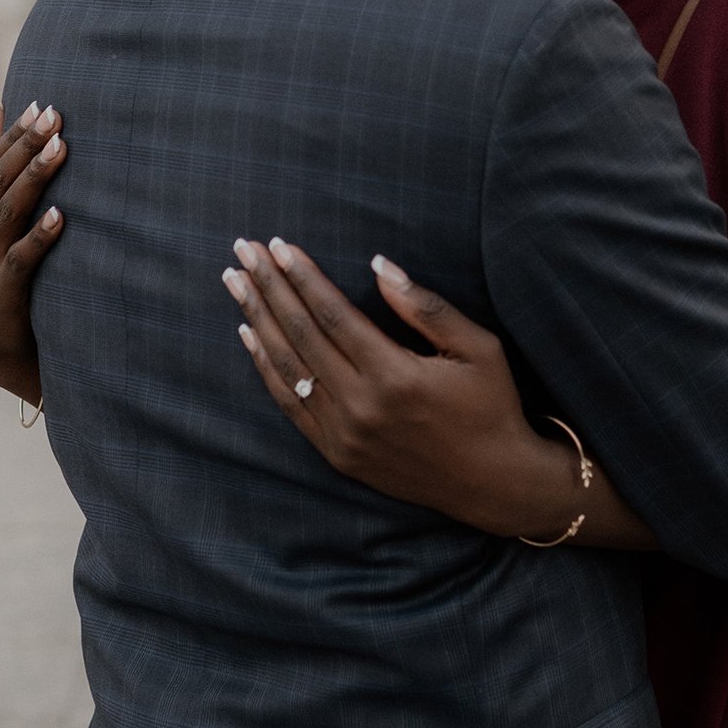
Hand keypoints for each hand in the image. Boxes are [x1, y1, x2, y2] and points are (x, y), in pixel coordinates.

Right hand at [0, 98, 66, 404]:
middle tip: (55, 116)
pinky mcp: (1, 293)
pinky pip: (20, 259)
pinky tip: (60, 216)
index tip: (42, 104)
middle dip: (26, 146)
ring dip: (35, 178)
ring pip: (8, 211)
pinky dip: (39, 236)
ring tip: (61, 149)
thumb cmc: (3, 273)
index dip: (13, 134)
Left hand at [222, 239, 583, 539]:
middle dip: (268, 287)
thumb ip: (426, 307)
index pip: (333, 314)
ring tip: (235, 283)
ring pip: (287, 367)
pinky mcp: (338, 454)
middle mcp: (362, 406)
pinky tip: (250, 336)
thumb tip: (379, 263)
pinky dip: (266, 368)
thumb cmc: (491, 405)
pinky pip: (290, 404)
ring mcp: (345, 434)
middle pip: (300, 334)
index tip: (278, 245)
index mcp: (395, 376)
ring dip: (257, 320)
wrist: (492, 482)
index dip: (302, 276)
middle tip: (242, 250)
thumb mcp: (478, 348)